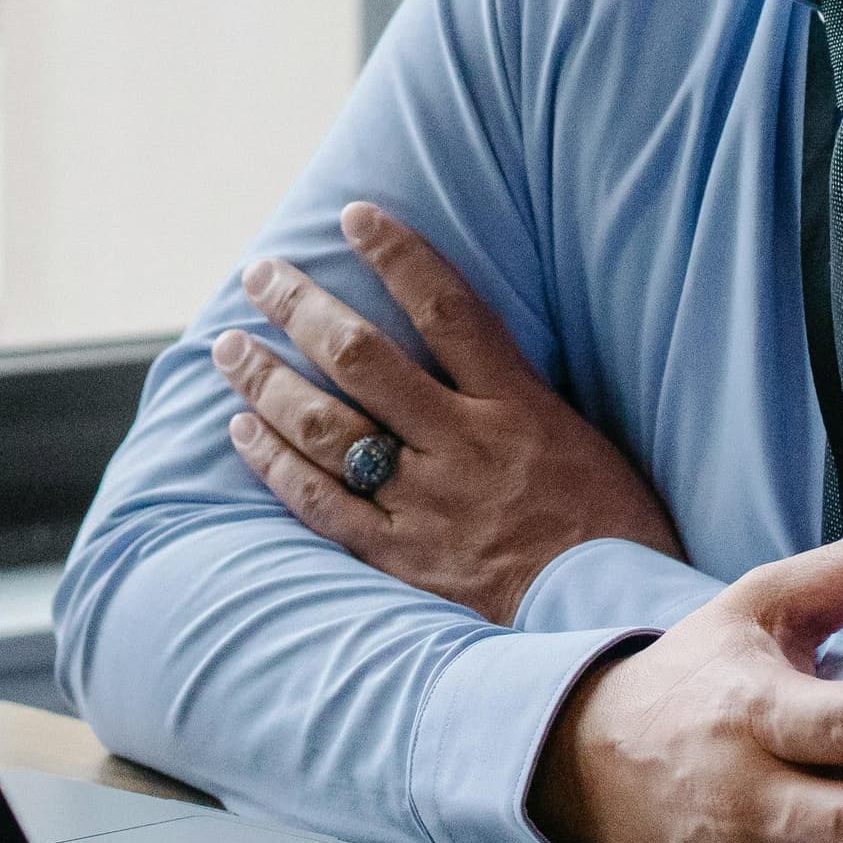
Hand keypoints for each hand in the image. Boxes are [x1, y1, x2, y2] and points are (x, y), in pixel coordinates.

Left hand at [219, 202, 683, 623]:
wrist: (613, 627)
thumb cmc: (609, 532)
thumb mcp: (582, 441)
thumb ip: (517, 394)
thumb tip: (458, 343)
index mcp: (520, 408)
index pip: (449, 310)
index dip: (398, 255)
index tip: (354, 216)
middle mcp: (465, 447)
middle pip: (364, 357)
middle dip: (303, 307)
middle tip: (260, 274)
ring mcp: (428, 504)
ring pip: (327, 427)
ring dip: (268, 380)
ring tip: (230, 346)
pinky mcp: (401, 559)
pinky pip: (320, 504)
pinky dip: (275, 463)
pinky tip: (243, 430)